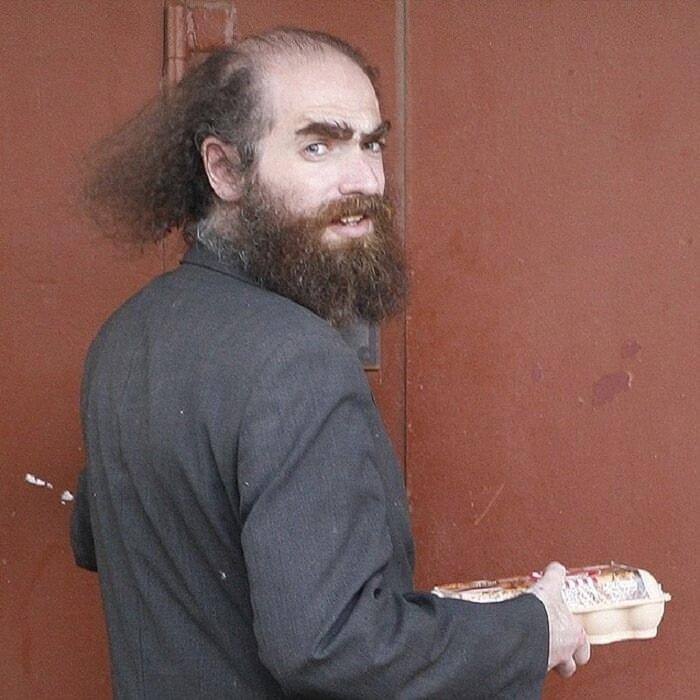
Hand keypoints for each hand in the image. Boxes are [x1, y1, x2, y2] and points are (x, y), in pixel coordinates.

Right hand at [530, 562, 590, 677]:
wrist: (522, 630)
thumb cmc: (541, 614)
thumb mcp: (550, 587)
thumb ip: (555, 576)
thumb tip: (557, 567)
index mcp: (574, 633)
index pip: (583, 642)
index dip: (578, 639)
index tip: (572, 632)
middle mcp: (564, 651)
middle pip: (573, 663)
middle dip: (568, 658)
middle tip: (560, 647)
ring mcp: (549, 662)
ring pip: (555, 667)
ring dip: (550, 660)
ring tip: (541, 650)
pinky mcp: (533, 667)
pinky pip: (536, 668)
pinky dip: (532, 662)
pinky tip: (525, 653)